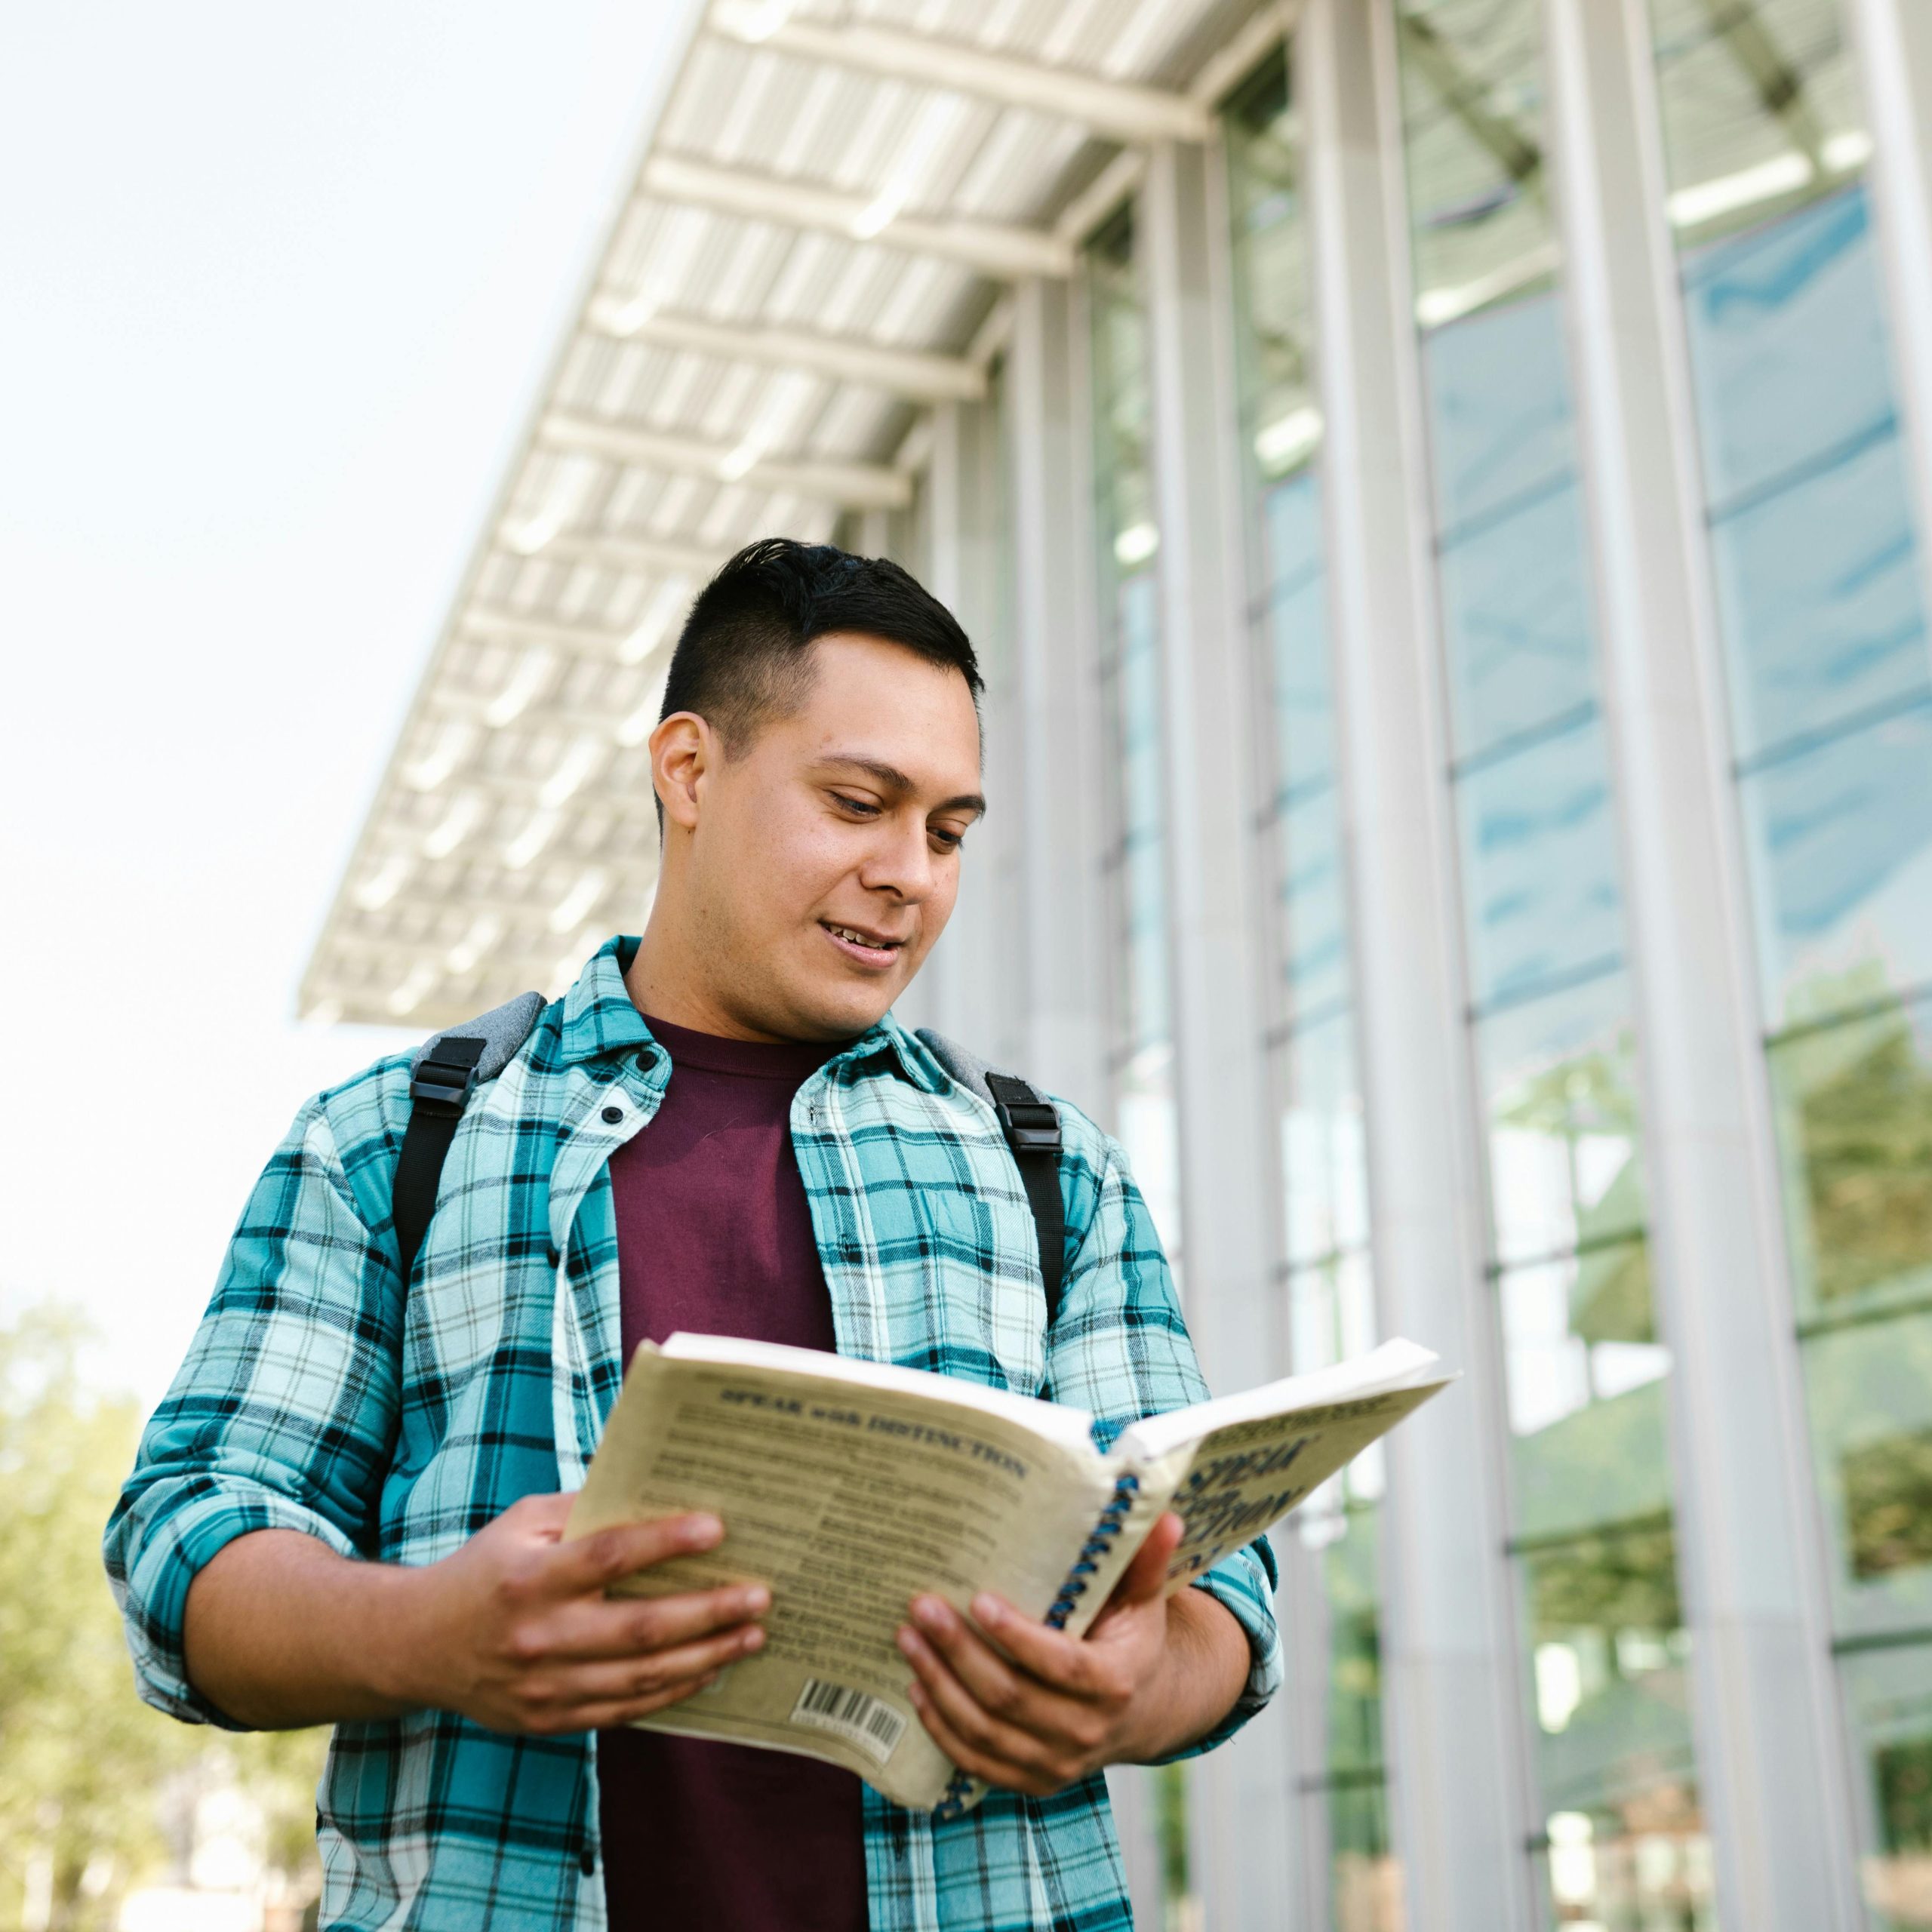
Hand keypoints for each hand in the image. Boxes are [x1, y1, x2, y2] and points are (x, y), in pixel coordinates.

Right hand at [398, 1493, 768, 1735]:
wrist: (416, 1645)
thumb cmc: (485, 1568)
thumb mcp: (522, 1522)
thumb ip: (585, 1509)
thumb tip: (658, 1493)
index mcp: (531, 1577)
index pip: (609, 1557)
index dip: (665, 1542)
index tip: (717, 1528)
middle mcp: (538, 1636)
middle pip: (639, 1629)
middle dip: (708, 1613)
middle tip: (760, 1596)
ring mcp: (544, 1686)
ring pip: (641, 1679)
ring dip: (705, 1658)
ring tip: (753, 1635)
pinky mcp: (549, 1720)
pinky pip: (624, 1711)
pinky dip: (673, 1693)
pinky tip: (710, 1671)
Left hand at [895, 1512, 1241, 1796]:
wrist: (1139, 1711)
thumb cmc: (1129, 1639)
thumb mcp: (1141, 1599)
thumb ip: (1145, 1561)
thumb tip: (1164, 1516)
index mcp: (1114, 1682)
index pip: (1060, 1664)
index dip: (1016, 1637)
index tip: (977, 1599)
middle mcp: (1085, 1731)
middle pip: (1010, 1697)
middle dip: (958, 1651)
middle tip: (921, 1607)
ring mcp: (1056, 1764)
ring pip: (984, 1731)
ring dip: (938, 1685)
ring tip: (907, 1639)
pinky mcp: (1030, 1782)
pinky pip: (976, 1762)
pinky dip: (941, 1727)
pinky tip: (916, 1687)